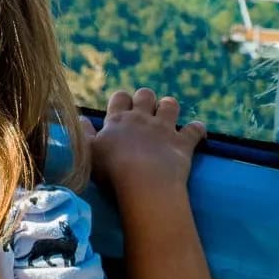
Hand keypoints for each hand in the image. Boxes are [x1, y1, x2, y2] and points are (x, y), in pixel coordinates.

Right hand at [85, 88, 205, 196]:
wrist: (144, 183)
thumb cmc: (112, 170)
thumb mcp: (89, 152)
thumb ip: (84, 134)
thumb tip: (81, 119)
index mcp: (118, 120)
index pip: (120, 97)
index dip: (122, 100)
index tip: (121, 109)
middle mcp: (142, 119)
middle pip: (145, 95)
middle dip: (146, 99)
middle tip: (144, 112)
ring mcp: (164, 129)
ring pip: (170, 104)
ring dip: (169, 107)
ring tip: (167, 117)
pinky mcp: (183, 143)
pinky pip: (195, 130)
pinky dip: (198, 129)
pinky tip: (198, 132)